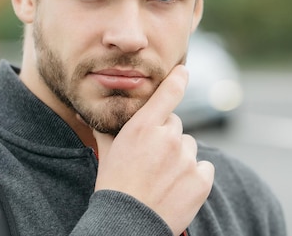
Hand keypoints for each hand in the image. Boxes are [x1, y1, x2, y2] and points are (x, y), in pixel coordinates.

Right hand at [92, 65, 214, 234]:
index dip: (178, 78)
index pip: (169, 92)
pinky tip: (177, 189)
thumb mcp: (107, 153)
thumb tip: (87, 111)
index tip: (183, 71)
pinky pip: (204, 168)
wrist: (127, 225)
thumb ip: (107, 129)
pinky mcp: (201, 179)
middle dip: (167, 138)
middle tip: (153, 161)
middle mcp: (168, 138)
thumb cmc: (114, 188)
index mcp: (144, 127)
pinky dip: (195, 176)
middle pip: (176, 126)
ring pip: (189, 147)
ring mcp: (186, 158)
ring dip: (181, 158)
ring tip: (163, 179)